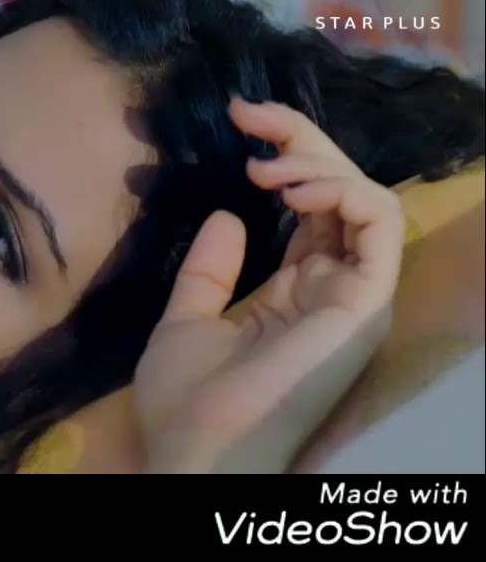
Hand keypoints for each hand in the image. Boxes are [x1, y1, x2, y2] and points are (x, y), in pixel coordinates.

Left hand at [134, 98, 405, 472]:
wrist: (196, 450)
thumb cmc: (189, 400)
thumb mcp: (186, 320)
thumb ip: (210, 269)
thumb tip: (229, 213)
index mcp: (296, 290)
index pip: (311, 206)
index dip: (284, 156)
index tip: (239, 120)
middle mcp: (333, 286)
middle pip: (339, 192)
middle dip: (301, 139)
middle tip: (249, 113)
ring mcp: (353, 295)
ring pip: (366, 197)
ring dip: (317, 161)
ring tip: (262, 162)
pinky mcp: (364, 302)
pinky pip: (379, 223)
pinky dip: (341, 188)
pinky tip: (289, 187)